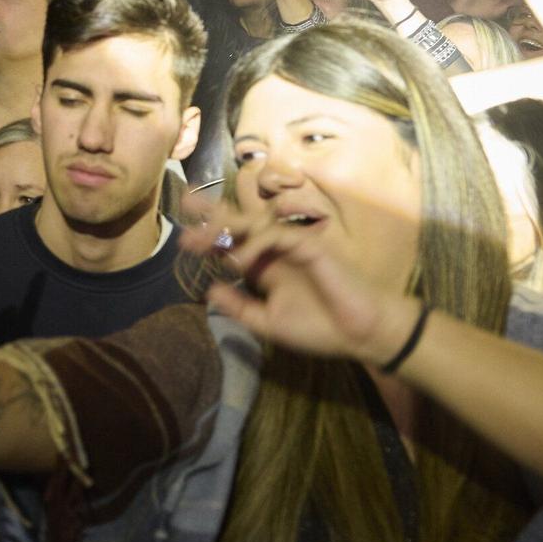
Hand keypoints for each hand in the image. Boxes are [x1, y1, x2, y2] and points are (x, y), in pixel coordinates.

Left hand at [175, 190, 422, 369]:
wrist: (360, 335)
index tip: (182, 238)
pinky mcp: (309, 245)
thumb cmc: (321, 329)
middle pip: (240, 225)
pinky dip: (256, 244)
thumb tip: (209, 292)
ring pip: (255, 224)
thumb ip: (240, 307)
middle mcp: (276, 252)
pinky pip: (276, 236)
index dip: (208, 238)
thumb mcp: (269, 323)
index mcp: (267, 267)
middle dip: (212, 215)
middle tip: (184, 206)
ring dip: (226, 226)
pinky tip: (241, 262)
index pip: (233, 245)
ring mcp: (293, 245)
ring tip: (199, 237)